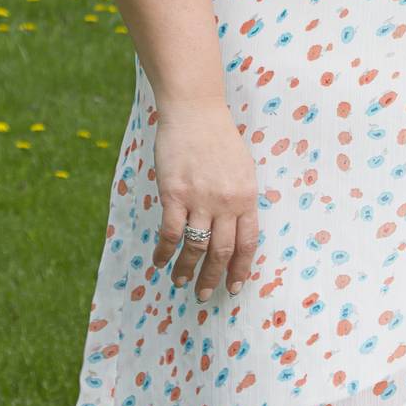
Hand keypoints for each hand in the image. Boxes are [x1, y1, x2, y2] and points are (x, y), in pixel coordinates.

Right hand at [152, 98, 259, 302]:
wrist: (195, 110)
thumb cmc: (219, 137)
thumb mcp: (242, 167)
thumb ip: (240, 197)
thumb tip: (236, 227)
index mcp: (247, 195)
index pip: (247, 242)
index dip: (240, 268)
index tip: (233, 287)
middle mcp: (226, 201)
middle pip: (221, 251)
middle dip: (213, 278)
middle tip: (204, 295)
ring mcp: (200, 198)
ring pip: (195, 247)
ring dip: (187, 270)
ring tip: (180, 282)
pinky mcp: (174, 193)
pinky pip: (170, 232)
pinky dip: (164, 251)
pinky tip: (158, 261)